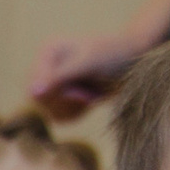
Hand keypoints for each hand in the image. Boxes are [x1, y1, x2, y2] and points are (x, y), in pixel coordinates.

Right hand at [27, 29, 149, 119]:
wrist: (136, 60)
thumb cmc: (114, 54)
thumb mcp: (87, 64)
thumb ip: (58, 77)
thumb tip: (33, 93)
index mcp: (47, 52)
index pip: (34, 88)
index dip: (56, 95)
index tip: (81, 91)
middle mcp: (46, 67)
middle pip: (40, 102)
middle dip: (66, 102)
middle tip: (88, 94)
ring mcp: (54, 83)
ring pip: (49, 111)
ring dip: (73, 109)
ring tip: (91, 95)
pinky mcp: (63, 97)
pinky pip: (59, 117)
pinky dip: (76, 114)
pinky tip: (90, 101)